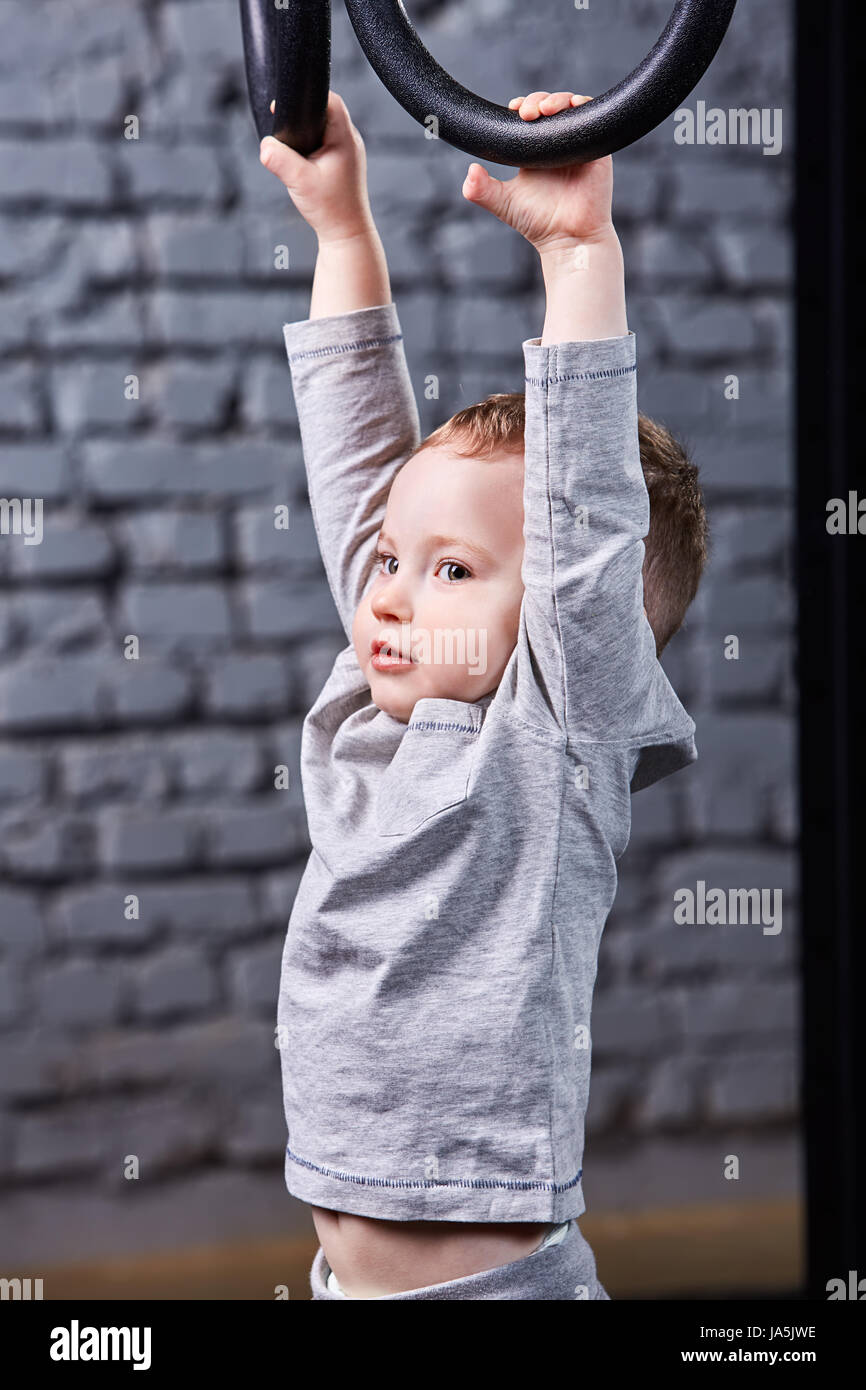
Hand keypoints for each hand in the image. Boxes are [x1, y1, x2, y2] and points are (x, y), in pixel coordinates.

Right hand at [259, 90, 373, 244]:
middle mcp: (350, 140)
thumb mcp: (299, 182)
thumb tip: (265, 144)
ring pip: (325, 126)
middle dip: (304, 113)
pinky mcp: (343, 161)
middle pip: (326, 110)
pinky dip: (312, 143)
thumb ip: (279, 159)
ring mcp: (349, 151)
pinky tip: (303, 156)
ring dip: (308, 128)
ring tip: (294, 143)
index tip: (286, 105)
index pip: (330, 100)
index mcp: (345, 138)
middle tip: (285, 123)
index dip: (308, 96)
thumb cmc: (330, 210)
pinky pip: (326, 140)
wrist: (346, 234)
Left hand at [462, 92, 614, 252]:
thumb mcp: (503, 203)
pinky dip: (583, 106)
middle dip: (537, 100)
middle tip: (526, 113)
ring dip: (558, 99)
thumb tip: (469, 171)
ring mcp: (577, 145)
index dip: (522, 106)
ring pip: (570, 106)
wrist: (568, 239)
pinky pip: (593, 117)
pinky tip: (573, 106)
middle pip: (549, 106)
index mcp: (536, 151)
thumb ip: (481, 190)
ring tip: (545, 110)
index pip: (529, 116)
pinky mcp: (597, 149)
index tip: (513, 110)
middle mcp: (557, 144)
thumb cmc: (538, 223)